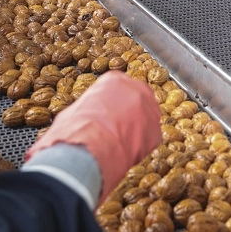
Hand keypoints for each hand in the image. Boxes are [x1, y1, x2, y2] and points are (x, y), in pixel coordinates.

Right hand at [24, 71, 161, 198]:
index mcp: (115, 80)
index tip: (108, 112)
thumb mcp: (75, 109)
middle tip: (118, 125)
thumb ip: (90, 106)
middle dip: (130, 111)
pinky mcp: (156, 132)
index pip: (119, 86)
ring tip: (122, 140)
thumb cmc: (74, 127)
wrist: (86, 148)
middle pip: (137, 98)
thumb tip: (86, 115)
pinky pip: (150, 137)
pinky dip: (141, 145)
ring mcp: (150, 110)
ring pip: (147, 117)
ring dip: (138, 127)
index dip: (113, 102)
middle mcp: (137, 89)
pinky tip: (128, 151)